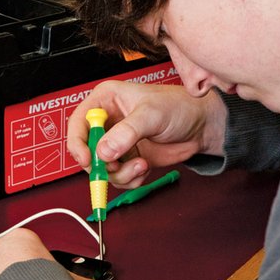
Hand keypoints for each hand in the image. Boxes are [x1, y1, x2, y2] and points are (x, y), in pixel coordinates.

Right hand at [67, 81, 226, 187]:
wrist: (201, 126)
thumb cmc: (179, 107)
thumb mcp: (151, 115)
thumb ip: (126, 133)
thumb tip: (103, 152)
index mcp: (105, 101)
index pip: (78, 123)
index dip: (78, 143)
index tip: (88, 159)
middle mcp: (108, 122)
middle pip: (86, 150)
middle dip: (101, 164)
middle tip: (118, 166)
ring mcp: (118, 142)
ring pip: (102, 168)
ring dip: (120, 174)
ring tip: (141, 165)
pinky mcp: (128, 158)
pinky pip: (118, 177)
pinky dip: (130, 179)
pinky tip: (145, 169)